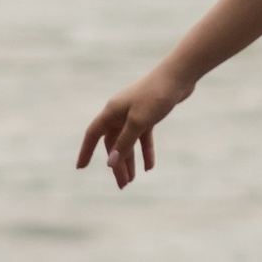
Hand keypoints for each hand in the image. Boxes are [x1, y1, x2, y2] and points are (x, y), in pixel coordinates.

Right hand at [76, 62, 192, 187]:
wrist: (180, 76)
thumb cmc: (156, 95)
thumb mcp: (139, 122)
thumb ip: (125, 143)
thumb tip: (110, 163)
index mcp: (112, 112)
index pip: (93, 134)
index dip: (86, 151)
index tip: (81, 167)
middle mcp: (120, 113)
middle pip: (113, 143)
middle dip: (117, 164)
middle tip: (123, 185)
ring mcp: (134, 113)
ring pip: (128, 142)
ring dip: (130, 160)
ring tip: (132, 180)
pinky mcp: (149, 114)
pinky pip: (143, 137)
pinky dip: (146, 151)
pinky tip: (149, 167)